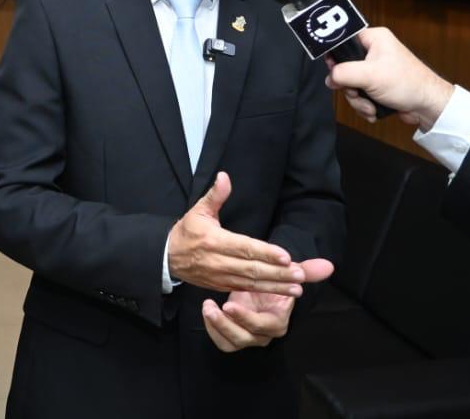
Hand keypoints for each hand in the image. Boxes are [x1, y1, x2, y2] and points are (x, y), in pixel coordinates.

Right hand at [167, 172, 307, 293]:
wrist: (168, 257)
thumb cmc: (187, 231)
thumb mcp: (198, 210)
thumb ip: (215, 195)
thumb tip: (224, 176)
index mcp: (214, 241)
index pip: (244, 248)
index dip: (266, 253)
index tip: (286, 256)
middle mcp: (219, 262)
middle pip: (253, 269)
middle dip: (279, 273)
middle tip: (302, 274)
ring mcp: (221, 277)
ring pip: (253, 283)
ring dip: (277, 285)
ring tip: (299, 287)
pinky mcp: (223, 286)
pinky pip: (247, 290)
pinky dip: (266, 292)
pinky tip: (284, 292)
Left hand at [202, 258, 333, 351]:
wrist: (260, 289)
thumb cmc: (273, 283)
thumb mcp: (285, 274)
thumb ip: (305, 271)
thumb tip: (329, 265)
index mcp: (278, 321)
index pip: (263, 325)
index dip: (247, 317)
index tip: (230, 303)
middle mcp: (263, 334)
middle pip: (245, 337)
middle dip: (227, 324)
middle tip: (213, 307)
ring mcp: (248, 338)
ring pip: (231, 342)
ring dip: (218, 327)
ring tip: (207, 307)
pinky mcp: (233, 338)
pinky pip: (222, 341)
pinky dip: (213, 329)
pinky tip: (207, 311)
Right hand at [324, 27, 453, 129]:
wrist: (428, 106)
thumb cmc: (408, 83)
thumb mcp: (370, 75)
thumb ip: (343, 73)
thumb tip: (330, 78)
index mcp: (374, 39)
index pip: (344, 41)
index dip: (336, 57)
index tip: (335, 70)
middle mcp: (374, 52)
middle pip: (344, 68)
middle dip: (350, 87)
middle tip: (358, 92)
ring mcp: (375, 70)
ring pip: (350, 84)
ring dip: (358, 100)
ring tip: (370, 105)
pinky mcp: (377, 86)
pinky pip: (359, 95)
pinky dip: (364, 105)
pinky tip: (374, 110)